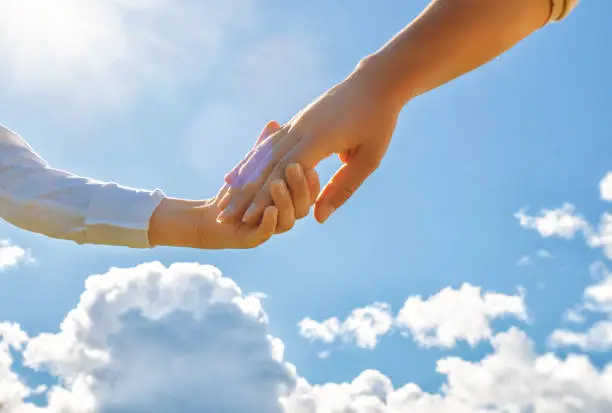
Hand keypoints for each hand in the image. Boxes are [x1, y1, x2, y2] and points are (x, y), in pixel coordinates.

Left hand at [148, 121, 319, 249]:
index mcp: (290, 200)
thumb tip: (272, 123)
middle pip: (300, 205)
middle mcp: (283, 216)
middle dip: (298, 186)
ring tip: (276, 184)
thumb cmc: (230, 191)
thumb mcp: (249, 162)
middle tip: (294, 168)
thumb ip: (265, 144)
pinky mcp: (251, 239)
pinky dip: (268, 220)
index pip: (308, 191)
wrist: (203, 220)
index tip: (311, 163)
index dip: (310, 180)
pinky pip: (264, 232)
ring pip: (287, 220)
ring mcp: (269, 228)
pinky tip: (268, 209)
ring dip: (283, 201)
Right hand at [216, 58, 402, 224]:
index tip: (248, 217)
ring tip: (225, 197)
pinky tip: (238, 173)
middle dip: (245, 193)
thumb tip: (318, 217)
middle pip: (266, 166)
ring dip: (243, 178)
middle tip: (224, 214)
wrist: (376, 81)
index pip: (285, 173)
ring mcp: (296, 123)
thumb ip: (342, 187)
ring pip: (263, 154)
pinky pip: (269, 144)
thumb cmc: (379, 122)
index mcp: (319, 138)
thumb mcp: (369, 159)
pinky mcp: (297, 121)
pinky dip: (252, 161)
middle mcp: (301, 129)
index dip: (265, 197)